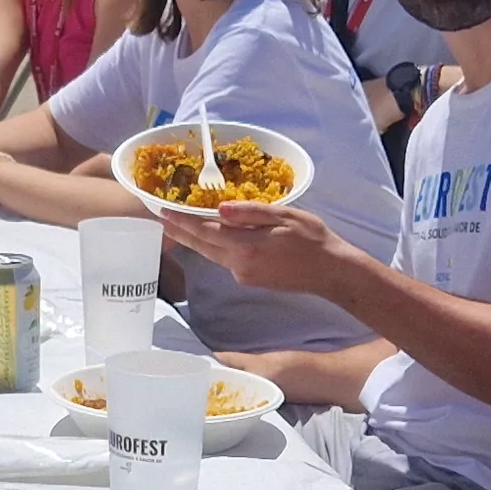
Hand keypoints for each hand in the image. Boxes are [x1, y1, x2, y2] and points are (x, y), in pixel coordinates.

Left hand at [164, 200, 360, 295]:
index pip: (205, 232)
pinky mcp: (250, 280)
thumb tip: (220, 209)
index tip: (162, 212)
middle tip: (159, 219)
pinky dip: (213, 248)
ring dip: (194, 241)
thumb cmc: (312, 239)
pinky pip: (226, 260)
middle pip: (202, 246)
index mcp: (247, 247)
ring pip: (212, 254)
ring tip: (177, 227)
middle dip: (180, 232)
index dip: (182, 222)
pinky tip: (210, 238)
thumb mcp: (285, 216)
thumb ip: (251, 213)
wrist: (331, 272)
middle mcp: (240, 265)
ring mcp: (244, 275)